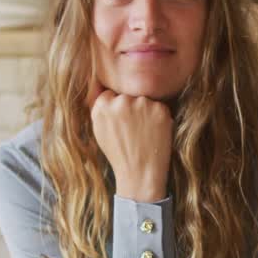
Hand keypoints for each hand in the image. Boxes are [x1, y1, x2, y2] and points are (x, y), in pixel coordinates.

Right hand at [87, 61, 172, 201]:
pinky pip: (159, 106)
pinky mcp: (160, 109)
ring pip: (144, 99)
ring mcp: (142, 104)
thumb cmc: (119, 153)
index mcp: (102, 106)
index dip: (116, 110)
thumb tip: (98, 84)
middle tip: (132, 131)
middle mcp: (121, 101)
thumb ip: (98, 107)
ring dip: (145, 111)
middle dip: (131, 109)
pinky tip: (153, 133)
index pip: (110, 95)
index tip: (120, 124)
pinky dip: (158, 117)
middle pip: (127, 95)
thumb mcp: (99, 130)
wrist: (140, 173)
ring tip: (142, 133)